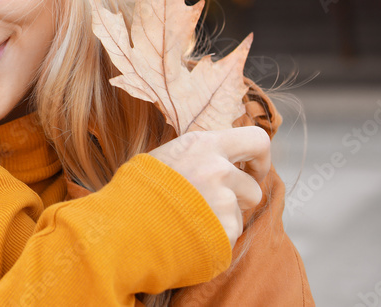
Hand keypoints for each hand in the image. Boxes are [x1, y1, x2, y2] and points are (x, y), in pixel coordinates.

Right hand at [148, 126, 271, 248]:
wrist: (121, 225)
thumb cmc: (136, 190)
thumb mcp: (166, 156)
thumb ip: (198, 155)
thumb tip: (221, 158)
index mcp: (204, 145)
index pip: (256, 139)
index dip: (260, 158)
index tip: (250, 170)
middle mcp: (218, 170)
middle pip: (253, 186)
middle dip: (241, 198)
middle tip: (218, 205)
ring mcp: (223, 202)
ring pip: (240, 214)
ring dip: (223, 220)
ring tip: (192, 222)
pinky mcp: (224, 232)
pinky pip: (229, 236)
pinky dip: (214, 240)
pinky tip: (190, 237)